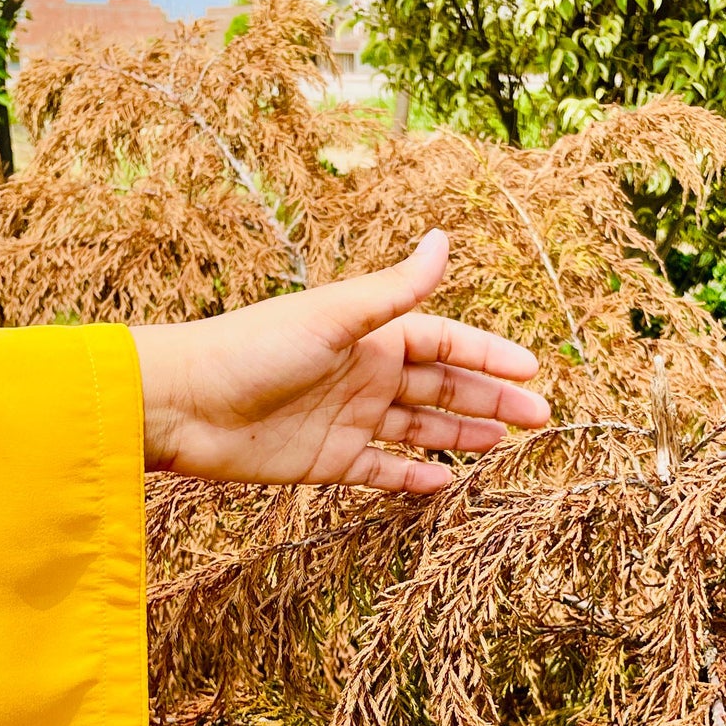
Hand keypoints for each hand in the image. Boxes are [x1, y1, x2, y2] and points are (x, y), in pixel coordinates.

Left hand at [130, 231, 550, 494]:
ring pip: (418, 429)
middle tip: (538, 419)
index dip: (488, 356)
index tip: (531, 371)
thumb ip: (394, 290)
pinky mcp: (326, 461)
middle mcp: (364, 374)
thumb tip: (443, 239)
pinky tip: (446, 485)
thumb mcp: (333, 316)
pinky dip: (412, 478)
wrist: (187, 404)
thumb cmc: (253, 348)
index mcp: (370, 334)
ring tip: (503, 448)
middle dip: (489, 400)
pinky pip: (381, 470)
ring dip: (459, 435)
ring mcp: (347, 419)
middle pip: (441, 387)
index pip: (444, 342)